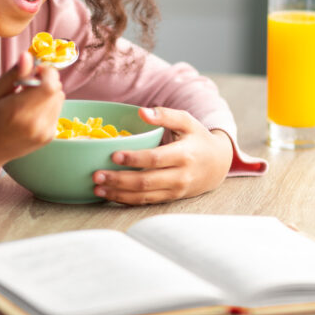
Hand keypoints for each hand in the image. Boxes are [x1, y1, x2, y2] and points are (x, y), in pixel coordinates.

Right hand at [0, 53, 63, 206]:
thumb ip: (14, 74)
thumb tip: (29, 55)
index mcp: (19, 111)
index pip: (51, 84)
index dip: (46, 72)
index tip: (33, 70)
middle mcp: (36, 124)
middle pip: (57, 90)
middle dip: (46, 81)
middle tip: (25, 86)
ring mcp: (44, 133)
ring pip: (59, 100)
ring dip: (47, 94)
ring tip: (25, 100)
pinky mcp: (48, 138)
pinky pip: (56, 111)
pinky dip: (47, 106)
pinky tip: (29, 112)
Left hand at [92, 107, 232, 204]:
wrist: (218, 164)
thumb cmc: (198, 138)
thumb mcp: (187, 121)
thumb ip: (165, 115)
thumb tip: (141, 112)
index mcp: (184, 154)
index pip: (156, 158)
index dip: (134, 159)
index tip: (113, 155)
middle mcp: (180, 176)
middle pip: (146, 181)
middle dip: (119, 180)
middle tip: (96, 175)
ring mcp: (176, 190)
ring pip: (144, 196)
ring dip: (118, 194)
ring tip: (97, 189)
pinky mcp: (170, 199)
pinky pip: (146, 202)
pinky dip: (126, 200)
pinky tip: (109, 196)